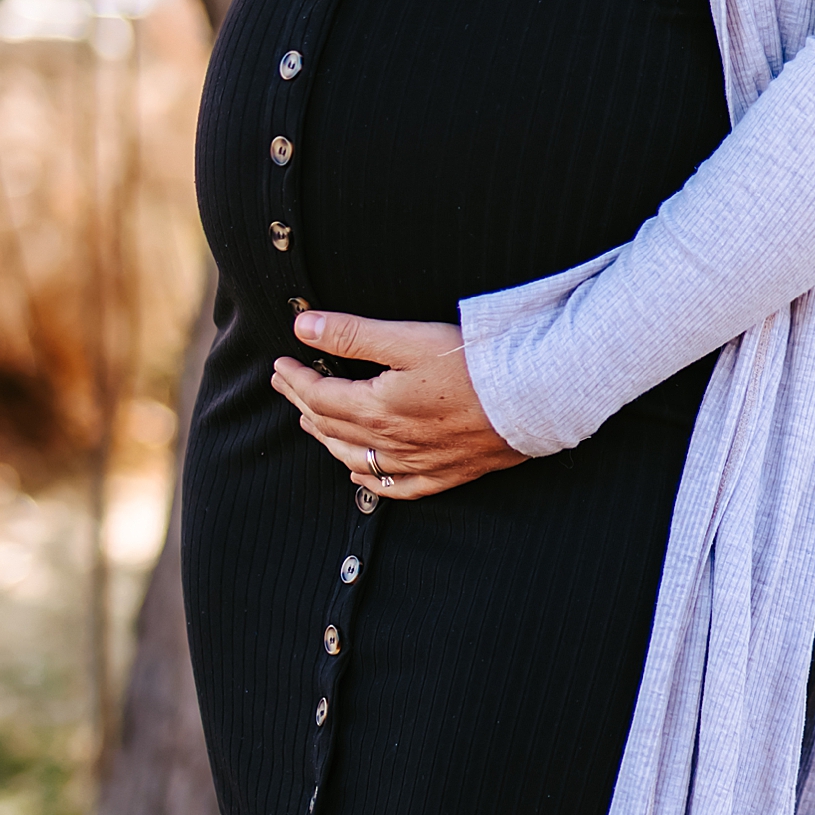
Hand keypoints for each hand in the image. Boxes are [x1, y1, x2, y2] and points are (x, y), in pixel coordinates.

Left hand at [272, 313, 517, 502]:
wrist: (533, 400)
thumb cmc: (476, 363)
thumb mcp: (410, 338)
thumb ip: (353, 334)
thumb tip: (302, 325)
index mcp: (378, 407)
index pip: (320, 397)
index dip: (296, 380)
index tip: (281, 364)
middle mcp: (391, 443)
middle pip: (332, 427)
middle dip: (303, 403)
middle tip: (286, 385)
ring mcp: (416, 464)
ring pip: (356, 459)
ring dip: (327, 439)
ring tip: (310, 422)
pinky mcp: (443, 476)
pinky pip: (393, 488)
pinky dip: (368, 481)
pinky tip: (356, 474)